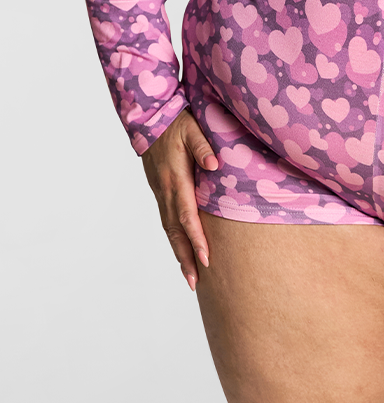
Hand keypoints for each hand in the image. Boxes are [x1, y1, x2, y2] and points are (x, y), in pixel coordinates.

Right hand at [141, 108, 218, 290]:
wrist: (150, 119)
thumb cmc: (176, 122)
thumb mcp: (192, 129)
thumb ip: (203, 146)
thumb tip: (214, 164)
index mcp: (176, 180)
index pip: (187, 216)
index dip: (197, 239)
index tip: (206, 259)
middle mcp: (166, 191)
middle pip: (175, 232)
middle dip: (185, 258)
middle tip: (195, 283)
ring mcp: (161, 193)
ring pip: (169, 230)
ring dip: (179, 254)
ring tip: (189, 277)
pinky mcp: (160, 192)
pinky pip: (167, 221)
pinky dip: (174, 239)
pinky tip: (181, 250)